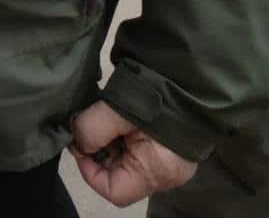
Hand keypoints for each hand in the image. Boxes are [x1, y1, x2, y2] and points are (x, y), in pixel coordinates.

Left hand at [71, 102, 196, 206]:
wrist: (189, 78)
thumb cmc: (156, 97)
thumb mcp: (117, 110)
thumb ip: (91, 129)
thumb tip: (79, 143)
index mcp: (155, 173)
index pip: (113, 191)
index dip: (89, 172)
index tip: (80, 145)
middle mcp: (166, 176)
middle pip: (119, 175)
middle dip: (99, 152)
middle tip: (91, 125)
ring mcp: (171, 163)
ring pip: (126, 161)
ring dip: (110, 142)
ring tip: (107, 117)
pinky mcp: (171, 149)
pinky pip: (139, 150)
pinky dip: (123, 136)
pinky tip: (119, 116)